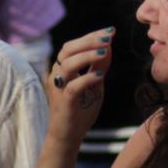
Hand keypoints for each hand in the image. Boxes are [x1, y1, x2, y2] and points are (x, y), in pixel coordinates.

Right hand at [46, 29, 112, 148]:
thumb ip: (99, 65)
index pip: (73, 45)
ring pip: (67, 65)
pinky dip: (87, 78)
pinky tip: (100, 75)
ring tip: (105, 52)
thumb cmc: (81, 108)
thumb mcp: (94, 83)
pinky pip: (73, 86)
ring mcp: (59, 89)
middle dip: (89, 41)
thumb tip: (109, 45)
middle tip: (109, 38)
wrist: (69, 135)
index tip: (110, 31)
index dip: (91, 36)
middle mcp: (57, 76)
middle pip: (67, 50)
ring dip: (87, 56)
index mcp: (63, 69)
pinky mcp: (64, 102)